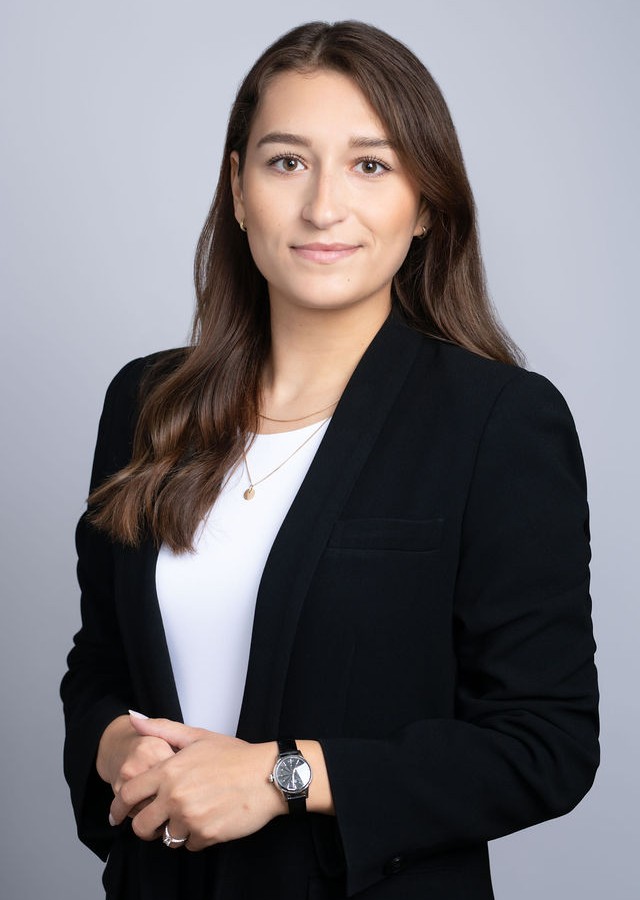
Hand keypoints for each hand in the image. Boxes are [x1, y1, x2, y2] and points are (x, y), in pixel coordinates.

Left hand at [109, 716, 283, 849]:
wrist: (269, 775)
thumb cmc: (235, 755)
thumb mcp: (197, 736)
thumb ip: (162, 729)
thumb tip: (134, 719)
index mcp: (169, 771)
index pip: (128, 794)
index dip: (117, 807)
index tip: (116, 815)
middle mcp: (175, 796)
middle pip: (141, 826)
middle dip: (144, 826)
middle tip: (153, 822)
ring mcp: (191, 818)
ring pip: (166, 838)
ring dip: (173, 831)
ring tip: (188, 816)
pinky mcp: (207, 835)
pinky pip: (189, 845)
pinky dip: (195, 837)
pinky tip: (207, 820)